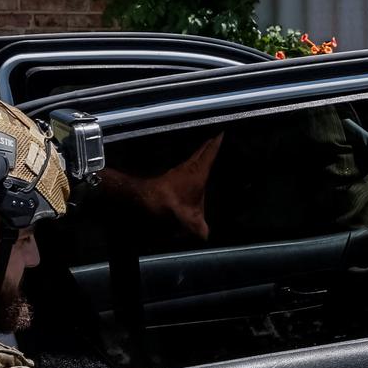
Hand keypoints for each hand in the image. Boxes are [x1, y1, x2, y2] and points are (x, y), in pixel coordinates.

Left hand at [100, 133, 222, 239]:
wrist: (143, 198)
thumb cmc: (168, 204)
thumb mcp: (187, 219)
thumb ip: (198, 227)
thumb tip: (206, 236)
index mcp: (198, 173)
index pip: (210, 154)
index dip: (217, 142)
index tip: (224, 131)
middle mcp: (190, 167)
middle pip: (202, 151)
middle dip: (211, 143)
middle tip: (220, 137)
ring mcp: (180, 170)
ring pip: (195, 157)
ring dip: (202, 152)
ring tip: (210, 149)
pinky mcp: (172, 175)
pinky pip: (189, 163)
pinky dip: (195, 160)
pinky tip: (195, 167)